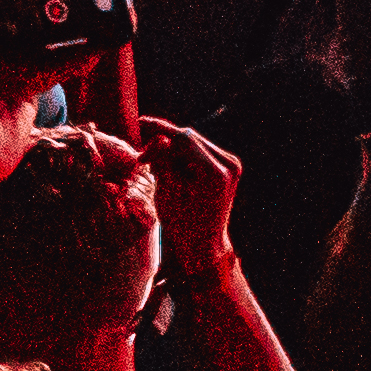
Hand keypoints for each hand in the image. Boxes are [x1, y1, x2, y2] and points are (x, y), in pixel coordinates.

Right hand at [142, 113, 244, 271]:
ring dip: (172, 149)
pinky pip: (201, 152)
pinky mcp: (228, 167)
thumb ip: (163, 161)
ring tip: (154, 168)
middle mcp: (229, 164)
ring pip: (194, 143)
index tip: (139, 125)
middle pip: (191, 139)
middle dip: (164, 143)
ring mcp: (232, 165)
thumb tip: (160, 136)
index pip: (184, 139)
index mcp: (216, 172)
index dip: (159, 131)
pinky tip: (169, 169)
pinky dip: (183, 156)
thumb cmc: (182, 224)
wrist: (203, 245)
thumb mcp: (167, 192)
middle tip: (143, 158)